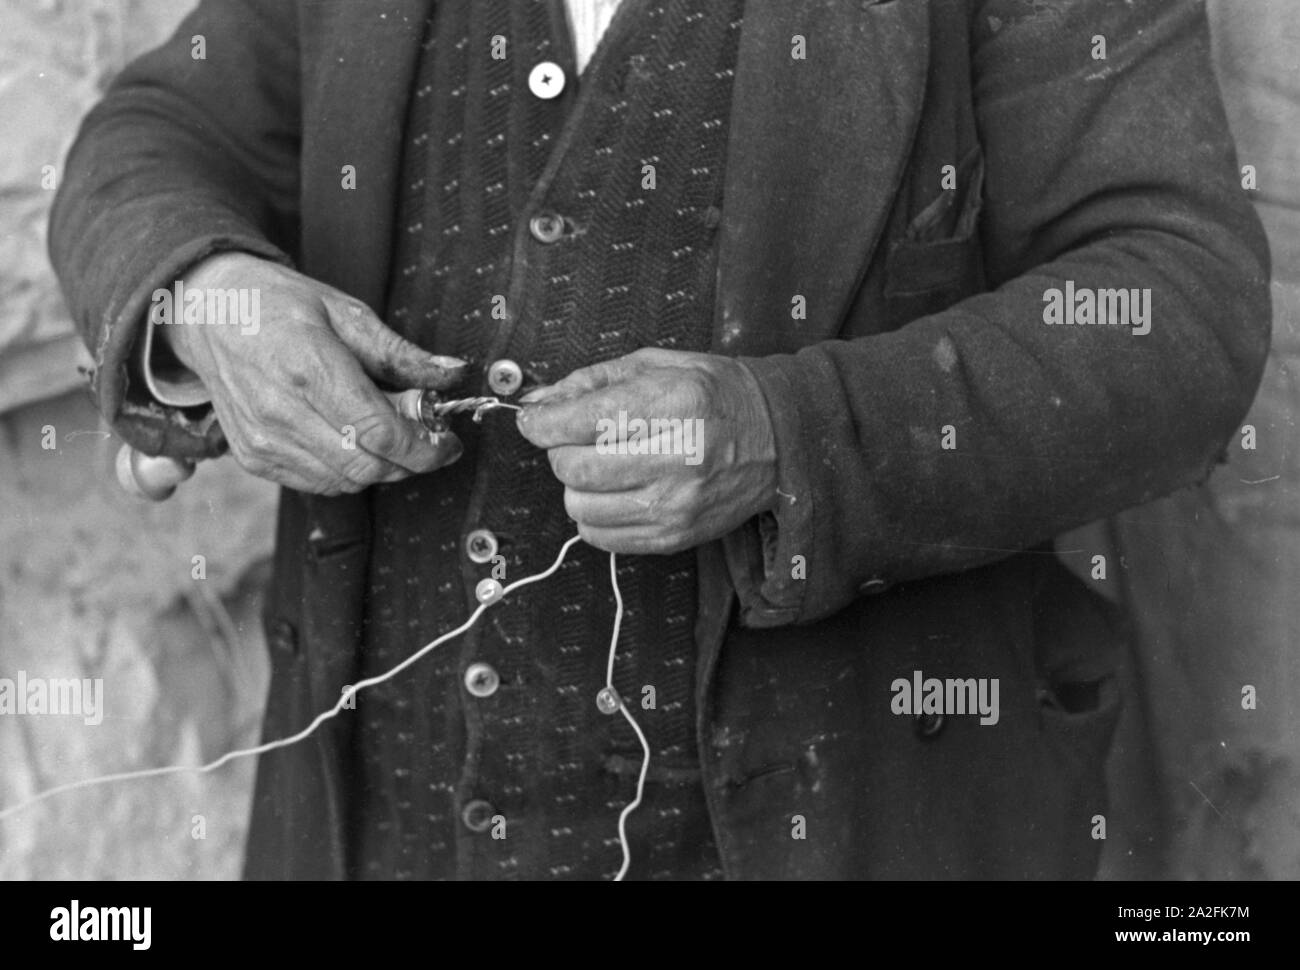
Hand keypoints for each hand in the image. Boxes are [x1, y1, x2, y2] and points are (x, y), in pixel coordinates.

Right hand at [161, 252, 465, 494]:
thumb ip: (402, 352)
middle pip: (367, 466)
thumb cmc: (278, 305)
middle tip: (428, 439)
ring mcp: (263, 440)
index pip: (381, 433)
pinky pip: (317, 483)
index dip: (424, 446)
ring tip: (391, 436)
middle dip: (410, 462)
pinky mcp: (253, 457)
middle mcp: (280, 412)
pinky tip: (353, 441)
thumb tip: (454, 373)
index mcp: (308, 367)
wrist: (206, 312)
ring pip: (345, 482)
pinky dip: (347, 472)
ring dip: (381, 469)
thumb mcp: (347, 312)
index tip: (447, 440)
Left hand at [515, 348, 778, 554]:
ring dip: (578, 486)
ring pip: (580, 506)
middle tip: (577, 440)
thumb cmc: (717, 396)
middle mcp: (677, 456)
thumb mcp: (660, 366)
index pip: (581, 420)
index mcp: (674, 403)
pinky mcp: (674, 536)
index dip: (542, 422)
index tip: (534, 420)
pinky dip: (595, 515)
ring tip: (604, 467)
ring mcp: (676, 503)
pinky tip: (617, 493)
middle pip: (574, 467)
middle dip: (561, 452)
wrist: (780, 441)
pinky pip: (600, 536)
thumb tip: (538, 402)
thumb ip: (594, 381)